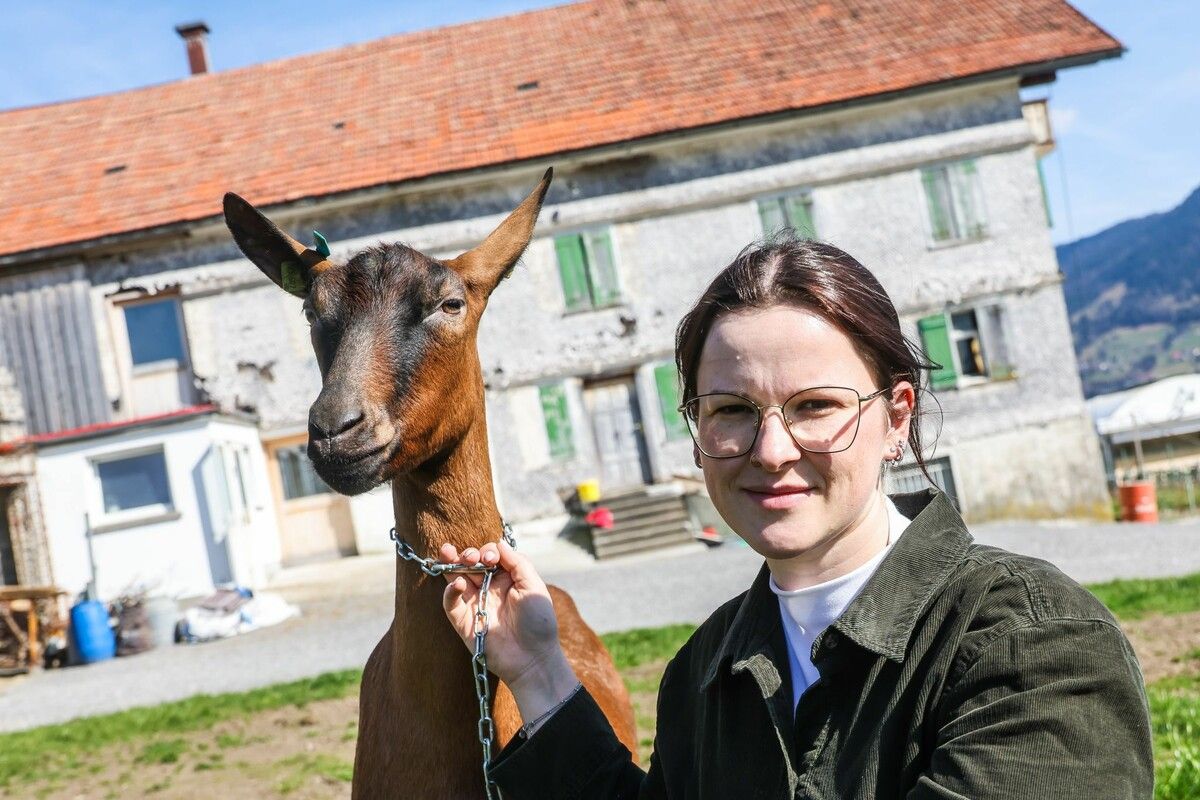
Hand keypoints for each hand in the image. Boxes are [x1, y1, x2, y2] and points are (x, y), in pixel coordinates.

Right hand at [441, 540, 575, 704]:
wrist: (533, 659)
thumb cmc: (538, 623)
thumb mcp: (533, 587)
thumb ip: (517, 562)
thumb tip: (498, 542)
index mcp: (507, 579)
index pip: (490, 556)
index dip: (487, 551)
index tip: (491, 557)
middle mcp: (489, 589)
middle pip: (470, 565)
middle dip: (467, 554)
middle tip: (470, 557)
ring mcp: (475, 605)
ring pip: (455, 579)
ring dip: (450, 564)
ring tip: (447, 552)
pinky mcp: (463, 622)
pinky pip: (450, 604)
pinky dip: (450, 591)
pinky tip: (458, 584)